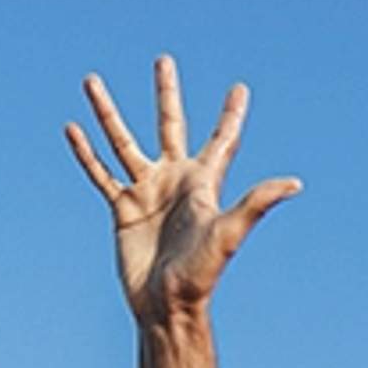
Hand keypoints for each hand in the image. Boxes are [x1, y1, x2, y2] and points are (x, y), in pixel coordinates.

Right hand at [66, 56, 301, 325]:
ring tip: (91, 81)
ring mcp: (147, 191)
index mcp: (203, 182)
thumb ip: (257, 203)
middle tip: (164, 61)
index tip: (240, 89)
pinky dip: (86, 152)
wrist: (167, 306)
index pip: (222, 140)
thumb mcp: (229, 233)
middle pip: (170, 123)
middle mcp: (174, 180)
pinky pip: (100, 173)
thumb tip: (295, 184)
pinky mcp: (122, 208)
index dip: (231, 115)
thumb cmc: (202, 273)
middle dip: (167, 93)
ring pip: (122, 140)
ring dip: (107, 111)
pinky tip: (73, 129)